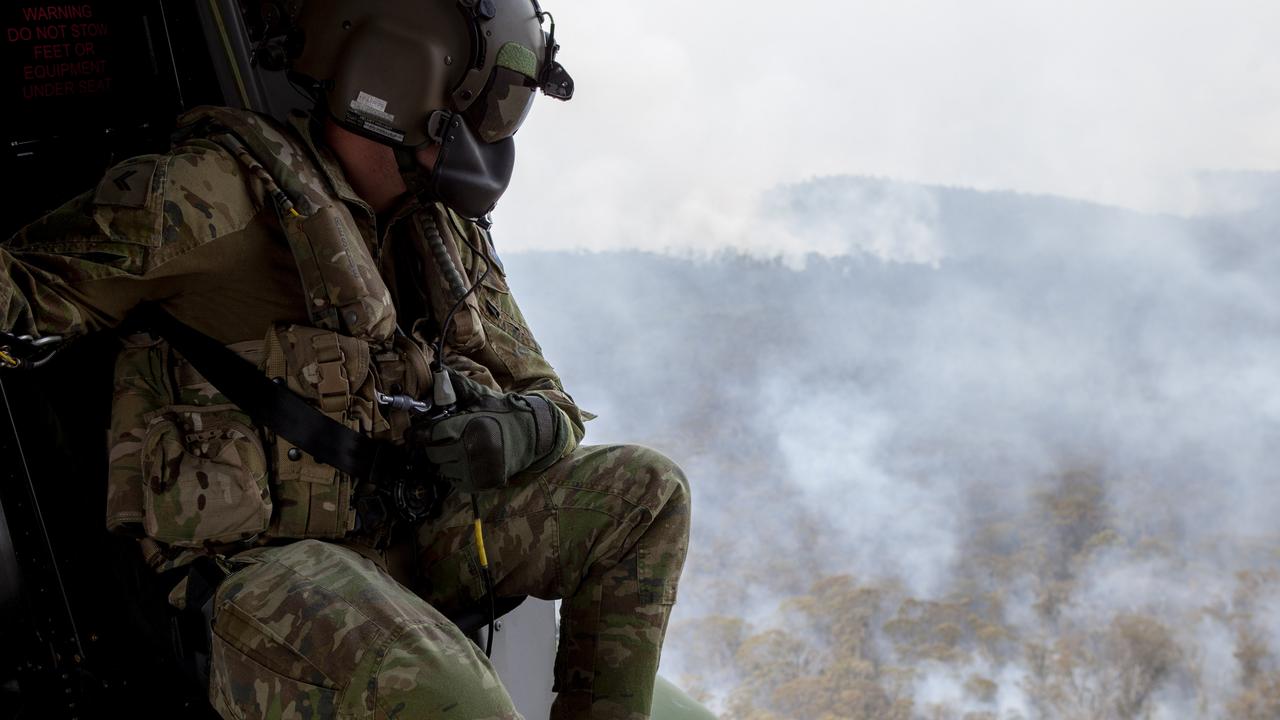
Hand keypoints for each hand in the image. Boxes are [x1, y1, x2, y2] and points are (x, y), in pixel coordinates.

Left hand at [406, 370, 564, 492]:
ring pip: (443, 469)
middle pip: (433, 453)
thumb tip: (437, 370)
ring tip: (457, 449)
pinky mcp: (481, 484)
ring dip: (444, 460)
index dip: (419, 434)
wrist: (532, 434)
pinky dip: (455, 472)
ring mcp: (475, 470)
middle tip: (442, 438)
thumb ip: (457, 386)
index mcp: (467, 427)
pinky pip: (455, 481)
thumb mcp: (481, 397)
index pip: (430, 434)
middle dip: (434, 445)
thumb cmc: (504, 413)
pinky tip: (466, 461)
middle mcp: (470, 451)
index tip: (414, 434)